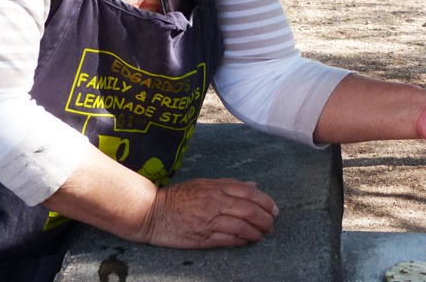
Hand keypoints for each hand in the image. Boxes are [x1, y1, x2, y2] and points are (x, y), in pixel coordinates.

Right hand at [137, 178, 277, 248]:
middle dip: (265, 219)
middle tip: (271, 225)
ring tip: (262, 235)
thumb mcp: (204, 184)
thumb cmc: (178, 197)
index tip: (273, 209)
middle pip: (249, 210)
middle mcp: (215, 202)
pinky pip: (228, 240)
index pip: (249, 193)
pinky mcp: (202, 237)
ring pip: (242, 226)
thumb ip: (229, 185)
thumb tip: (253, 186)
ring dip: (256, 232)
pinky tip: (247, 241)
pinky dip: (242, 241)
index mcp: (216, 187)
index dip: (265, 202)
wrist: (152, 212)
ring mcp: (209, 220)